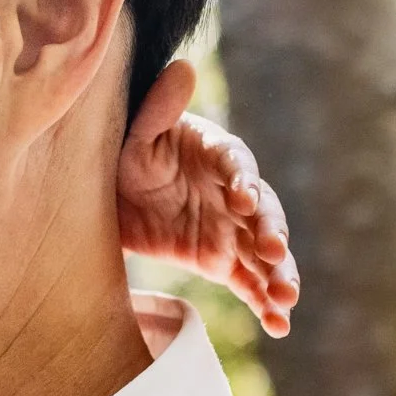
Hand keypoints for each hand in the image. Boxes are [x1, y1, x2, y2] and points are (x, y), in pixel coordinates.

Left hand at [116, 59, 298, 337]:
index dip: (242, 182)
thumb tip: (182, 68)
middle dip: (270, 233)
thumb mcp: (135, 134)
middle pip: (263, 212)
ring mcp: (233, 230)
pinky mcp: (225, 261)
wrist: (109, 197)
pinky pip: (251, 284)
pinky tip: (279, 327)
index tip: (241, 201)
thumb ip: (158, 109)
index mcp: (217, 155)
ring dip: (278, 275)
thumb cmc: (125, 155)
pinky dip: (266, 304)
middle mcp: (234, 193)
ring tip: (286, 300)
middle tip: (273, 254)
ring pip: (264, 253)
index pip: (237, 165)